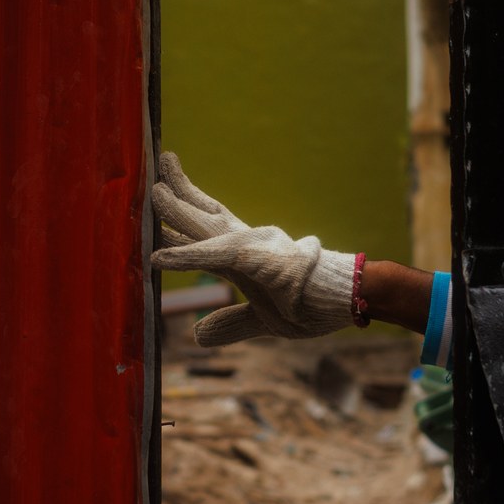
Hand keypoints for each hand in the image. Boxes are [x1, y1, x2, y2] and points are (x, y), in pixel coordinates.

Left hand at [149, 153, 357, 346]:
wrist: (348, 298)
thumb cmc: (313, 304)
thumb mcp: (263, 320)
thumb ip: (230, 323)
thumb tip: (198, 335)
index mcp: (248, 254)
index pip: (210, 228)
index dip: (182, 215)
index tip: (160, 197)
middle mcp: (247, 243)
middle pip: (204, 215)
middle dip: (178, 195)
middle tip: (155, 168)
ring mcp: (253, 248)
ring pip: (205, 227)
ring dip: (176, 211)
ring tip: (154, 190)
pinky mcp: (258, 262)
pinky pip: (215, 258)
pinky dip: (185, 257)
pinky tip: (157, 258)